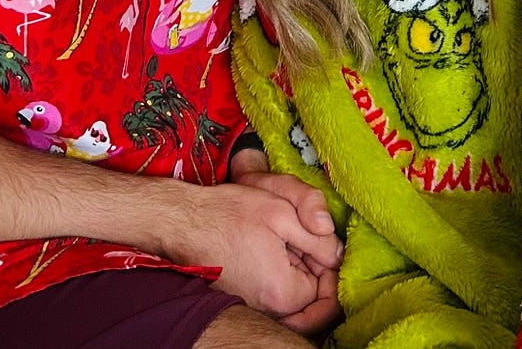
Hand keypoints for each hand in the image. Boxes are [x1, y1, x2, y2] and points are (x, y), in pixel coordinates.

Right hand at [231, 154, 341, 334]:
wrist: (183, 221)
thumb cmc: (228, 213)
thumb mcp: (282, 211)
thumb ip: (318, 237)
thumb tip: (338, 255)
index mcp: (281, 293)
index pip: (328, 292)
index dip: (330, 264)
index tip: (319, 240)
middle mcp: (267, 310)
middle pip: (312, 302)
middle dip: (317, 272)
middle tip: (307, 241)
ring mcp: (253, 307)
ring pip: (294, 300)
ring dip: (299, 274)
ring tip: (288, 242)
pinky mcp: (243, 300)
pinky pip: (275, 295)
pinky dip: (282, 275)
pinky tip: (274, 249)